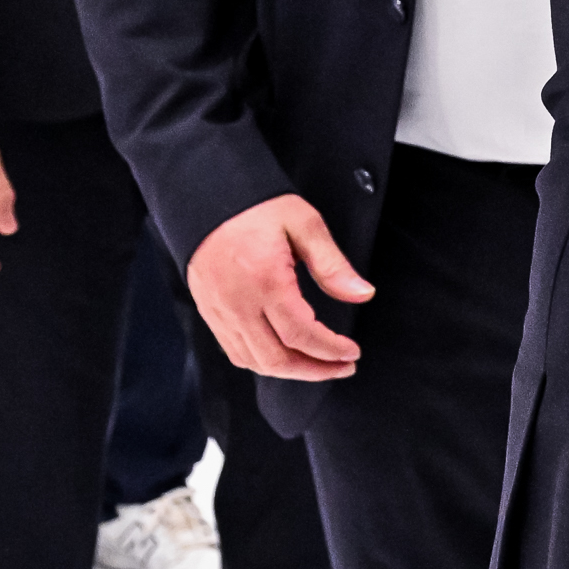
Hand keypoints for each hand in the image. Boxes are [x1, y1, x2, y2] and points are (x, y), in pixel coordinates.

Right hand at [187, 194, 374, 381]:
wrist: (205, 196)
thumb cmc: (258, 208)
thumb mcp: (304, 224)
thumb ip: (333, 264)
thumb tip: (363, 294)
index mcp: (265, 282)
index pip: (301, 335)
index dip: (330, 351)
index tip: (353, 354)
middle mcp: (237, 304)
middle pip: (276, 359)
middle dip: (314, 371)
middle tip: (343, 368)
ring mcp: (219, 311)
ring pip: (253, 362)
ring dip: (289, 372)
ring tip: (319, 366)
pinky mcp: (209, 312)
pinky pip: (234, 351)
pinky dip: (262, 363)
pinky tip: (285, 357)